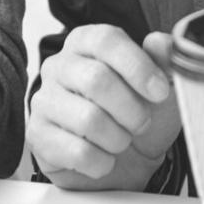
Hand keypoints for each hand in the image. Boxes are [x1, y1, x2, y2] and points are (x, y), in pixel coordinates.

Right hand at [27, 25, 179, 190]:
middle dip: (131, 109)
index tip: (160, 93)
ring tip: (122, 140)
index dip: (137, 67)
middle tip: (142, 123)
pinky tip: (105, 158)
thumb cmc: (138, 114)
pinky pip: (77, 151)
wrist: (125, 162)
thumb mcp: (162, 87)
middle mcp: (60, 65)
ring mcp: (44, 99)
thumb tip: (159, 42)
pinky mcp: (38, 134)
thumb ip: (165, 60)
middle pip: (96, 80)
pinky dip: (102, 161)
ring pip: (88, 119)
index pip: (106, 40)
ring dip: (118, 138)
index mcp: (86, 42)